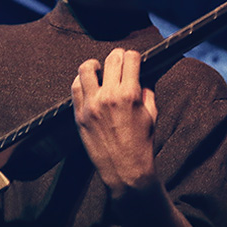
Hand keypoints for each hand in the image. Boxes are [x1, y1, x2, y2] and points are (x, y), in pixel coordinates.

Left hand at [71, 48, 157, 194]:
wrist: (125, 170)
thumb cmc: (140, 144)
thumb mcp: (151, 115)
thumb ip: (147, 93)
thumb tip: (141, 78)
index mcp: (130, 95)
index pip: (130, 59)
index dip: (133, 56)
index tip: (133, 59)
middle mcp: (109, 96)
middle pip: (111, 59)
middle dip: (117, 55)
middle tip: (118, 60)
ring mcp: (91, 105)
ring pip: (86, 69)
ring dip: (95, 65)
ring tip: (98, 69)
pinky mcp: (79, 114)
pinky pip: (75, 88)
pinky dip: (81, 81)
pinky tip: (87, 84)